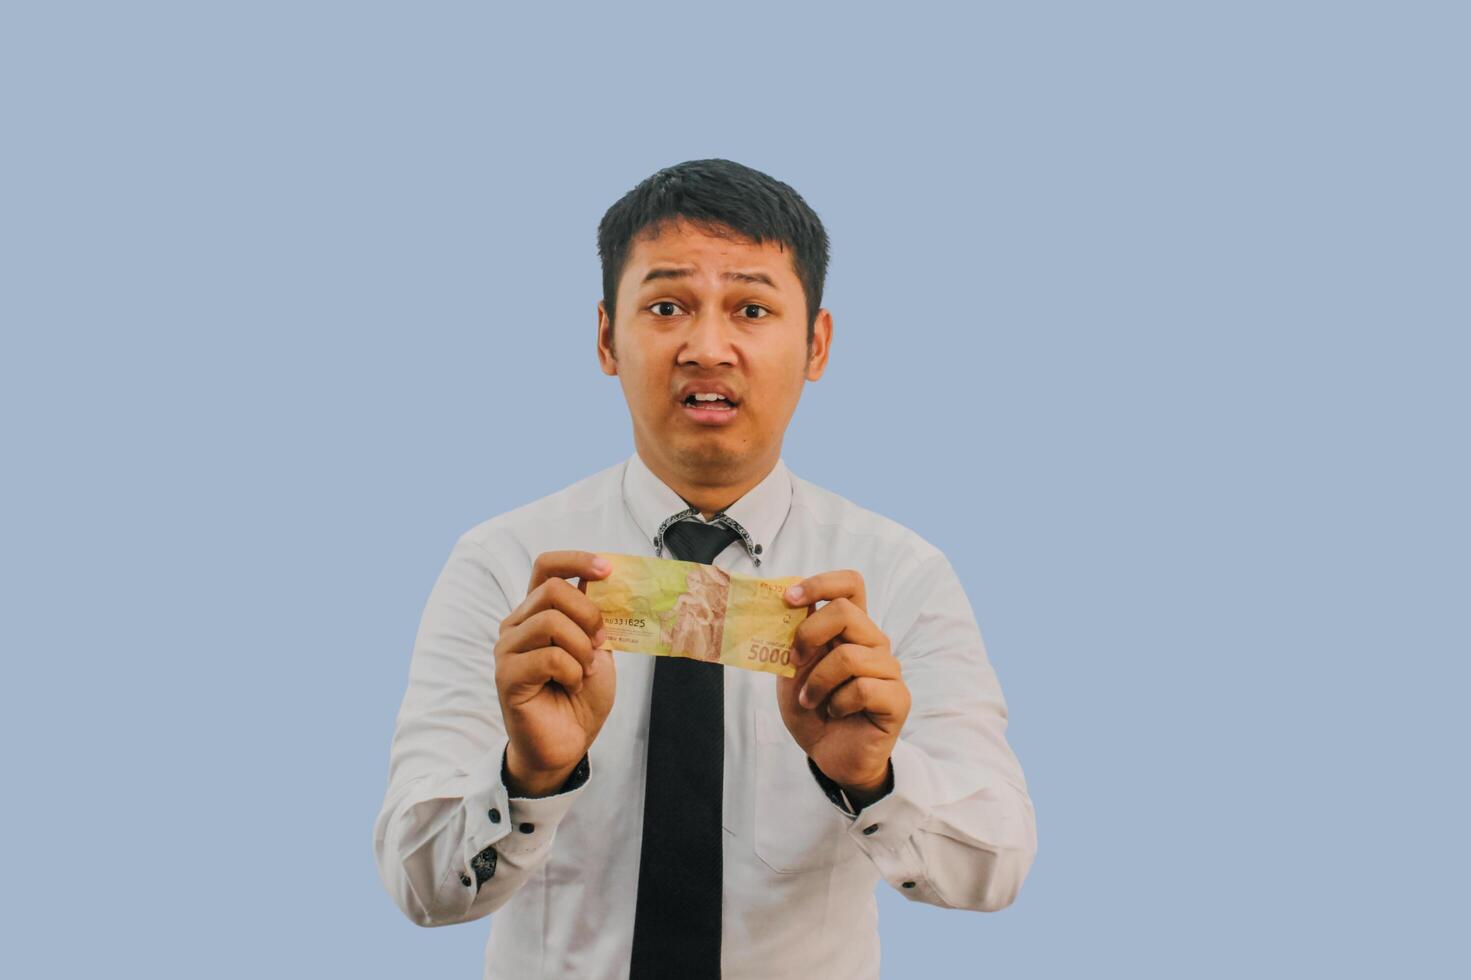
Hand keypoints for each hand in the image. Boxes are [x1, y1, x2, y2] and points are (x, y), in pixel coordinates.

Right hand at [494, 551, 615, 795]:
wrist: (568, 743)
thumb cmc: (580, 696)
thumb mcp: (598, 647)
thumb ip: (597, 615)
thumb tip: (607, 580)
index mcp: (538, 612)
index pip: (547, 567)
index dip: (577, 560)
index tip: (607, 570)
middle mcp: (517, 624)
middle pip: (552, 589)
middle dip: (588, 614)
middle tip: (600, 643)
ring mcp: (508, 649)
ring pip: (550, 621)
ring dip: (581, 648)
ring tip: (584, 671)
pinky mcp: (507, 676)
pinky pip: (548, 656)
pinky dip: (572, 671)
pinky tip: (570, 685)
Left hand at [776, 569, 910, 803]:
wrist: (827, 755)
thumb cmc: (812, 709)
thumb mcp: (790, 669)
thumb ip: (791, 636)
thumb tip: (785, 598)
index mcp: (850, 629)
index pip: (850, 585)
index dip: (821, 583)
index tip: (789, 598)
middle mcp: (873, 642)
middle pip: (846, 611)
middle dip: (808, 635)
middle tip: (793, 662)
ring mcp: (888, 670)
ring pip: (850, 655)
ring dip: (817, 682)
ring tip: (810, 701)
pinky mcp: (897, 698)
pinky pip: (864, 688)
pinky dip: (838, 703)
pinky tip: (836, 712)